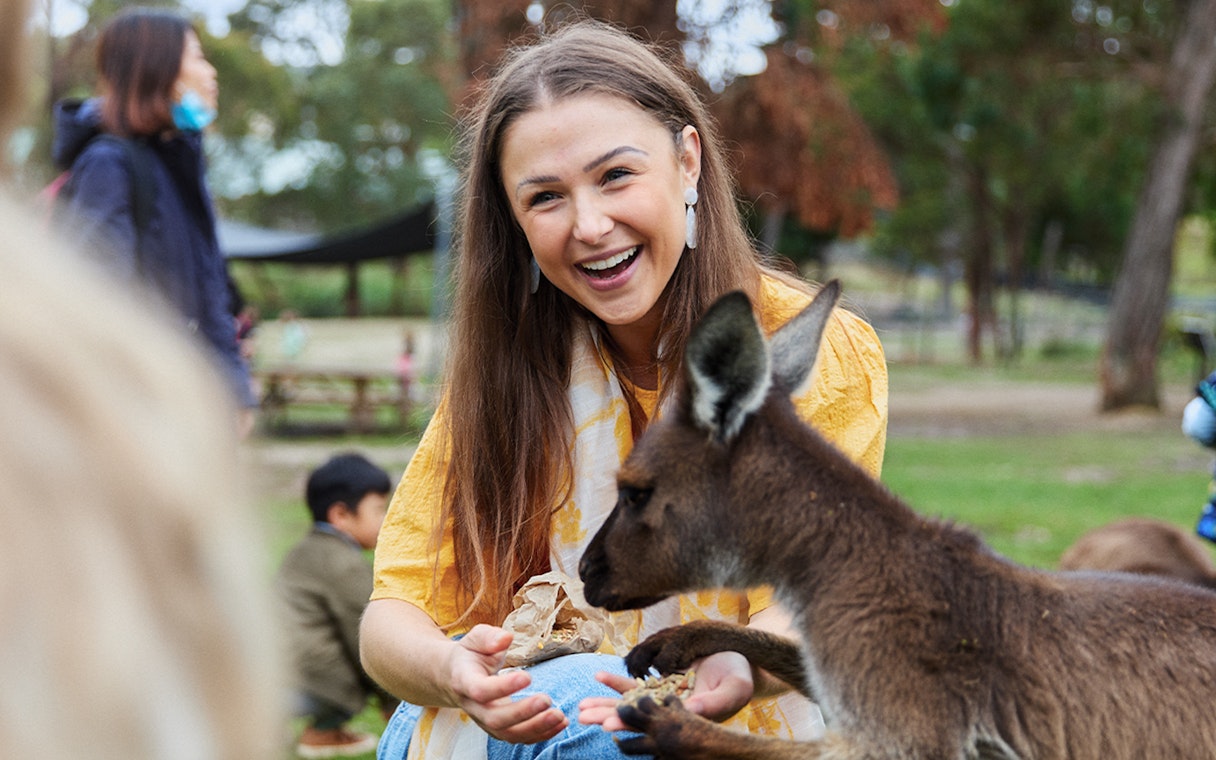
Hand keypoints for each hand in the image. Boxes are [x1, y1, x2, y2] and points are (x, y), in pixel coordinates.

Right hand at [446, 624, 568, 743]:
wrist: (457, 675)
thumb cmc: (471, 654)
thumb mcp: (475, 638)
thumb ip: (489, 637)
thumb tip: (506, 638)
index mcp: (465, 681)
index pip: (481, 690)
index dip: (503, 687)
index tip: (528, 677)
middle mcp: (474, 707)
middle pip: (495, 719)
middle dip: (523, 713)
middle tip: (547, 700)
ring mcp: (486, 721)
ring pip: (508, 734)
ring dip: (536, 728)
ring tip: (559, 716)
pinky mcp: (500, 728)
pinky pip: (519, 737)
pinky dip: (541, 734)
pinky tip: (560, 723)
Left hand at [577, 650, 753, 730]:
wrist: (740, 659)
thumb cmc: (740, 674)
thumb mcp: (734, 688)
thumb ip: (714, 702)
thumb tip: (691, 711)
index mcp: (687, 719)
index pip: (655, 726)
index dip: (632, 724)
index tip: (609, 725)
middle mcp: (672, 714)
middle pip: (636, 717)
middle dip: (609, 716)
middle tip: (583, 717)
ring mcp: (664, 699)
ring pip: (631, 703)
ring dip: (606, 704)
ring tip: (582, 707)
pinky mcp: (661, 684)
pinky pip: (636, 683)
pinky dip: (617, 681)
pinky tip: (599, 675)